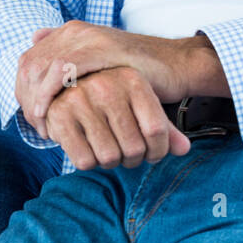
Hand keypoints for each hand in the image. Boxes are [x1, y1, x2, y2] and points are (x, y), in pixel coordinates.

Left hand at [16, 19, 196, 138]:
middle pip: (30, 63)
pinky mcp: (101, 48)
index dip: (23, 91)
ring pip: (41, 66)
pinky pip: (63, 69)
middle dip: (26, 98)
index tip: (31, 117)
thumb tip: (36, 38)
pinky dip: (51, 93)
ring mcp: (88, 37)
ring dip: (35, 99)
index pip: (29, 60)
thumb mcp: (100, 65)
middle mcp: (75, 30)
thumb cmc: (137, 71)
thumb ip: (69, 56)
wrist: (175, 65)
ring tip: (42, 124)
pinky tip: (51, 113)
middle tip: (35, 126)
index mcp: (71, 32)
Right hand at [43, 67, 190, 170]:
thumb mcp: (139, 104)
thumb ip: (164, 128)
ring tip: (107, 149)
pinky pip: (84, 160)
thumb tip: (184, 149)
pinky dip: (89, 163)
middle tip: (125, 153)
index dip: (158, 151)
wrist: (64, 84)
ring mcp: (80, 99)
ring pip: (109, 157)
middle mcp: (106, 85)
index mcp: (132, 79)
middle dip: (132, 160)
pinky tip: (87, 147)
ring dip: (110, 162)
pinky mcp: (58, 116)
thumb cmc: (110, 98)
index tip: (151, 153)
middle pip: (134, 148)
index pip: (157, 130)